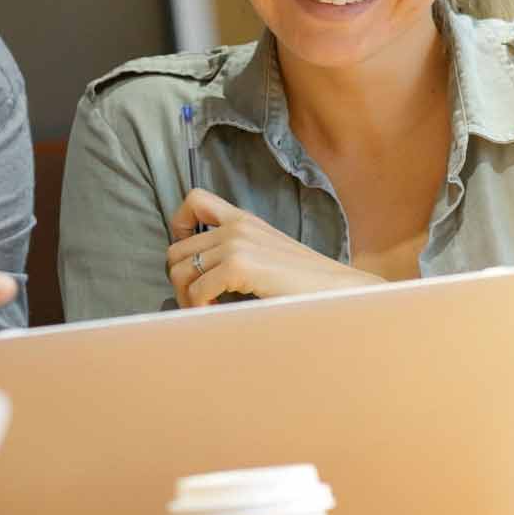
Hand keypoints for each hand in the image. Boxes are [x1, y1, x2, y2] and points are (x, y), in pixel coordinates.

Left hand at [166, 189, 377, 306]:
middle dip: (180, 281)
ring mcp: (236, 244)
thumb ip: (236, 253)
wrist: (338, 289)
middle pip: (176, 250)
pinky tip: (218, 313)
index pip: (194, 200)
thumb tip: (201, 275)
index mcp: (242, 219)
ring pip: (180, 271)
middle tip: (198, 302)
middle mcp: (235, 226)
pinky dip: (200, 307)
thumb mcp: (266, 254)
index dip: (179, 227)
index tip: (189, 257)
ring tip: (208, 310)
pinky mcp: (240, 265)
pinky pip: (198, 289)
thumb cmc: (304, 281)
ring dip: (187, 297)